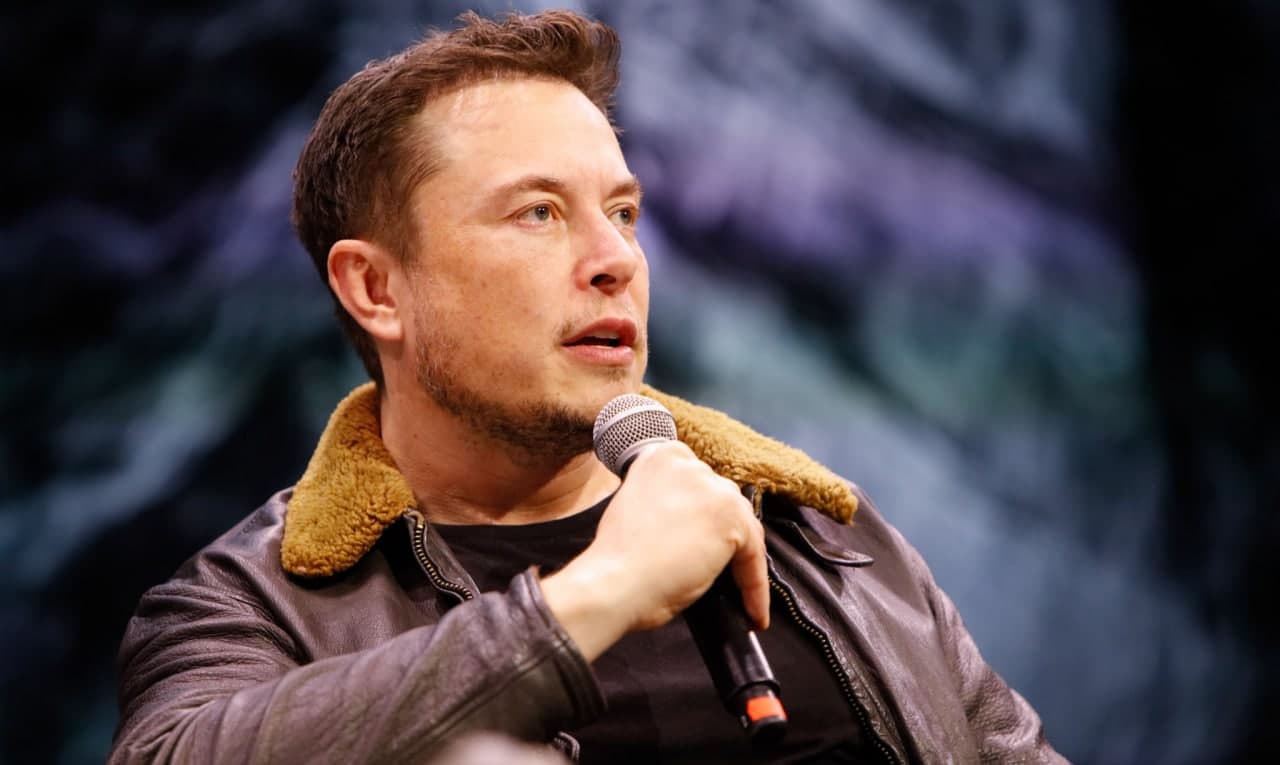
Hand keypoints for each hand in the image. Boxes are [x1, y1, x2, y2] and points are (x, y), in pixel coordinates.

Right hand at [540, 442, 768, 660]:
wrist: (614, 582)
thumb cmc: (617, 560)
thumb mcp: (635, 508)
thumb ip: (665, 504)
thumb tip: (692, 524)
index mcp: (660, 457)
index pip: (697, 485)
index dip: (702, 515)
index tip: (704, 540)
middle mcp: (689, 464)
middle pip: (723, 501)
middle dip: (724, 535)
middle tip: (721, 571)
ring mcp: (712, 488)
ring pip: (744, 526)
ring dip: (743, 562)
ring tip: (739, 595)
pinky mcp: (731, 517)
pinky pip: (755, 555)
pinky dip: (755, 586)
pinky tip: (752, 612)